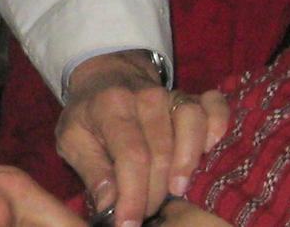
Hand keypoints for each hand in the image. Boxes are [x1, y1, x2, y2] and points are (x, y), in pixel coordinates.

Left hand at [54, 51, 229, 226]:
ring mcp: (171, 94)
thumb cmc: (89, 114)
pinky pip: (214, 106)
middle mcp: (146, 97)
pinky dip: (217, 124)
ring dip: (187, 162)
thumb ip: (91, 170)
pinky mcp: (192, 96)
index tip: (128, 223)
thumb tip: (109, 204)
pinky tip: (210, 148)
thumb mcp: (73, 138)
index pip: (131, 155)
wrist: (107, 78)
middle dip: (155, 192)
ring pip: (191, 125)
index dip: (133, 195)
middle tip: (145, 213)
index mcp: (112, 106)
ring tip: (177, 190)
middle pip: (162, 150)